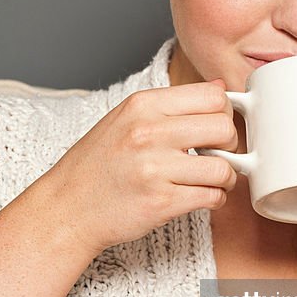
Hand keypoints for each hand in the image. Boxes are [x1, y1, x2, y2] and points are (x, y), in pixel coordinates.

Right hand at [47, 79, 238, 256]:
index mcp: (142, 105)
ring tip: (211, 180)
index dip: (223, 112)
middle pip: (224, 128)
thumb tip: (220, 87)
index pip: (212, 95)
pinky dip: (215, 198)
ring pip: (224, 167)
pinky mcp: (161, 202)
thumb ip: (172, 104)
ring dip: (226, 177)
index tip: (216, 127)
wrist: (66, 208)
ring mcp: (155, 169)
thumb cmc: (97, 165)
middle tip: (217, 155)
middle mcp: (149, 132)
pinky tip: (200, 196)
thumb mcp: (125, 118)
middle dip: (229, 144)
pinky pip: (212, 196)